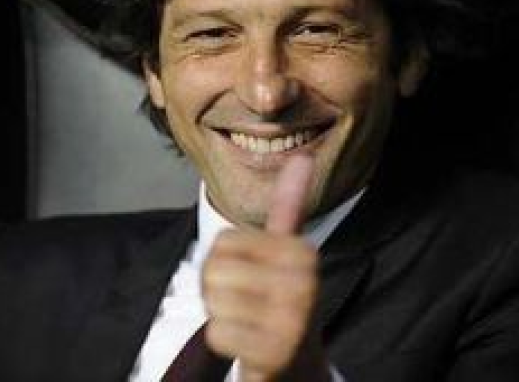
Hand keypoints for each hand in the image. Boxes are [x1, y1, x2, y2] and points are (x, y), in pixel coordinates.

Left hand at [202, 155, 330, 381]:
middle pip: (214, 270)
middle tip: (243, 304)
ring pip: (214, 301)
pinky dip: (224, 341)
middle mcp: (304, 284)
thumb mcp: (288, 254)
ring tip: (245, 322)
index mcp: (302, 253)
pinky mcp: (276, 354)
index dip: (223, 260)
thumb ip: (290, 206)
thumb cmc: (282, 302)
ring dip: (219, 316)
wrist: (297, 366)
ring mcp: (293, 321)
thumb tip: (303, 157)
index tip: (251, 276)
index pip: (222, 242)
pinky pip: (218, 334)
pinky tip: (247, 344)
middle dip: (216, 290)